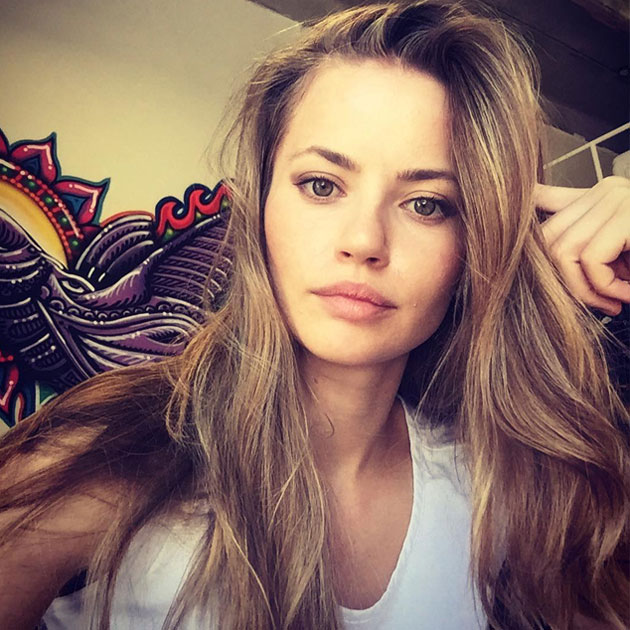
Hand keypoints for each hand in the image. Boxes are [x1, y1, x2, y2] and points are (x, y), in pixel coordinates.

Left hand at [535, 176, 629, 316]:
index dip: (526, 225)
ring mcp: (618, 198)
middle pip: (546, 240)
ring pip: (563, 253)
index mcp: (600, 195)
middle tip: (596, 302)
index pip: (544, 203)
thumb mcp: (619, 255)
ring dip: (586, 290)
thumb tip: (540, 235)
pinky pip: (591, 259)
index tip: (519, 250)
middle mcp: (606, 190)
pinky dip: (605, 288)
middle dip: (563, 281)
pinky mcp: (628, 215)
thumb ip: (585, 242)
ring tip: (615, 301)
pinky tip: (629, 296)